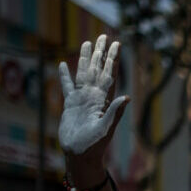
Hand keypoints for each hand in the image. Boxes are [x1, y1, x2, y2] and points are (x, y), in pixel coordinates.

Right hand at [58, 35, 128, 158]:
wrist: (80, 154)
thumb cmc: (95, 145)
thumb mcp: (106, 128)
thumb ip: (115, 112)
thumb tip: (126, 97)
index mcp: (104, 99)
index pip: (110, 74)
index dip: (113, 59)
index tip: (117, 44)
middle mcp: (94, 96)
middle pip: (98, 69)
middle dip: (101, 53)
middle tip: (103, 36)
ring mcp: (82, 99)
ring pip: (84, 73)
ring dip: (85, 58)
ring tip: (86, 43)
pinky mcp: (70, 104)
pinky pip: (67, 86)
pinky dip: (65, 75)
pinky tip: (64, 65)